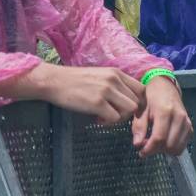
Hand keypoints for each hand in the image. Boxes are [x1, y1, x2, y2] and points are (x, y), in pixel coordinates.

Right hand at [26, 64, 145, 123]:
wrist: (54, 81)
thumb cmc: (75, 80)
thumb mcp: (99, 75)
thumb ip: (115, 84)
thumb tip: (127, 100)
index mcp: (116, 72)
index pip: (141, 89)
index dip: (138, 102)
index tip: (126, 109)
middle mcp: (114, 80)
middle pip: (137, 102)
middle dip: (128, 113)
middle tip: (114, 114)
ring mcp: (106, 91)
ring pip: (129, 110)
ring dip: (120, 118)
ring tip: (106, 117)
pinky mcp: (97, 103)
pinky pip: (115, 118)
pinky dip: (108, 122)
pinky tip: (97, 119)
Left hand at [132, 76, 192, 156]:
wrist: (164, 87)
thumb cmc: (150, 97)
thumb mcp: (140, 108)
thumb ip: (138, 127)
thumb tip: (137, 144)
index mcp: (165, 112)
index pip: (159, 138)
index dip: (149, 149)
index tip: (141, 152)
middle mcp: (179, 118)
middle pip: (169, 145)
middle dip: (157, 150)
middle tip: (147, 145)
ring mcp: (186, 122)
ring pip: (177, 148)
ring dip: (165, 150)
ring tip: (155, 143)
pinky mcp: (190, 126)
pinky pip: (183, 145)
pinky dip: (173, 147)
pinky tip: (164, 140)